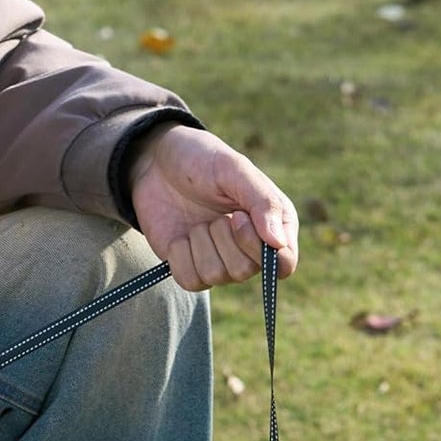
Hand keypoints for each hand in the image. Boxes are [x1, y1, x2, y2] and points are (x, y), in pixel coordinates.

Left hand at [129, 124, 299, 290]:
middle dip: (224, 239)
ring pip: (216, 276)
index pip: (284, 263)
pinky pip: (190, 281)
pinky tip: (180, 235)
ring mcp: (220, 261)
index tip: (238, 217)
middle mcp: (249, 249)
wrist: (156, 162)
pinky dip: (180, 256)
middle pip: (245, 271)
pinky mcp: (191, 269)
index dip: (260, 249)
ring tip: (198, 221)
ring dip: (201, 243)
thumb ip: (263, 203)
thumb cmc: (202, 160)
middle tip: (217, 214)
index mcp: (273, 225)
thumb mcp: (236, 170)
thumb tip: (278, 244)